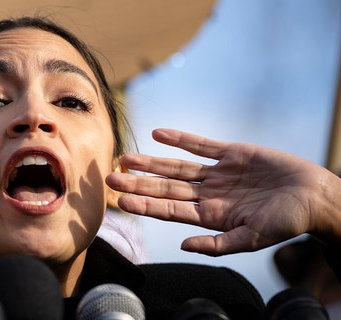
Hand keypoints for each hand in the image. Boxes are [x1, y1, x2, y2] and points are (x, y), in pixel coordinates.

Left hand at [106, 128, 340, 255]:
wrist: (313, 197)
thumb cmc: (285, 222)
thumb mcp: (251, 239)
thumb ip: (217, 244)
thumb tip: (183, 246)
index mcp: (210, 215)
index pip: (169, 209)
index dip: (144, 203)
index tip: (120, 199)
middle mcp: (208, 194)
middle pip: (165, 187)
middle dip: (138, 183)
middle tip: (109, 177)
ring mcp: (217, 173)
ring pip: (177, 166)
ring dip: (151, 162)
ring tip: (126, 157)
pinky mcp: (231, 154)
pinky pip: (201, 145)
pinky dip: (180, 139)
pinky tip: (158, 134)